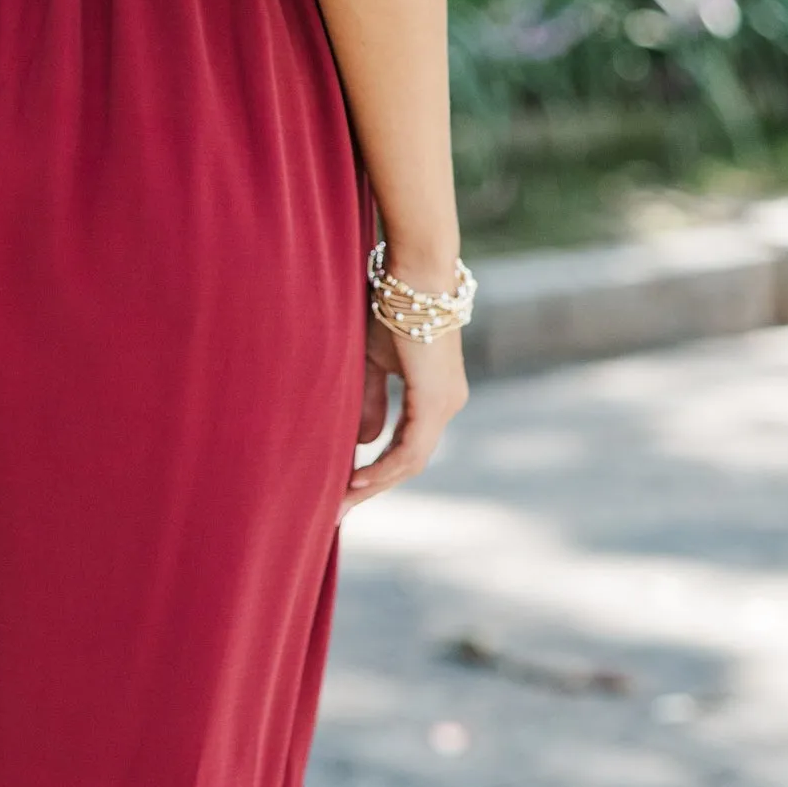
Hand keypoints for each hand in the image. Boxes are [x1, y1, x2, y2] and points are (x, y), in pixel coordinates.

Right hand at [342, 309, 466, 509]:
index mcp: (437, 395)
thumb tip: (363, 441)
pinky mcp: (437, 400)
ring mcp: (446, 403)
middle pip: (410, 462)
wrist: (413, 276)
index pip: (408, 447)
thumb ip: (371, 401)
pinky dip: (384, 466)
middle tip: (339, 510)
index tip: (345, 490)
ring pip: (412, 460)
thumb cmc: (391, 308)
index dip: (377, 472)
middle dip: (373, 487)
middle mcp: (448, 403)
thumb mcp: (374, 362)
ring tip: (342, 500)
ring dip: (376, 483)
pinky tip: (359, 479)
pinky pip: (410, 448)